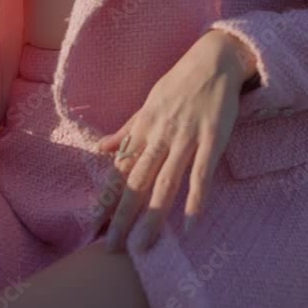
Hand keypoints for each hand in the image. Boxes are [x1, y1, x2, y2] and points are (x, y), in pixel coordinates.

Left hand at [93, 30, 257, 252]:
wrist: (213, 61)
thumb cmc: (179, 83)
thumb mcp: (147, 103)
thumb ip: (126, 130)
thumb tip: (99, 148)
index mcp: (143, 126)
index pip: (121, 167)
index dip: (109, 196)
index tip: (95, 224)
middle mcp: (161, 134)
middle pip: (139, 179)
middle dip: (124, 214)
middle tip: (113, 247)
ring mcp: (187, 137)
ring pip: (167, 182)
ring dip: (154, 215)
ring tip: (144, 245)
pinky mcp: (212, 139)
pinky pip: (202, 173)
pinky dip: (195, 199)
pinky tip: (190, 224)